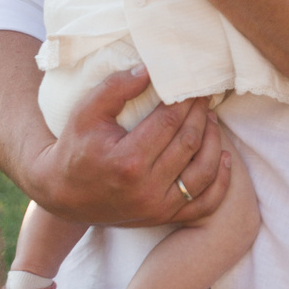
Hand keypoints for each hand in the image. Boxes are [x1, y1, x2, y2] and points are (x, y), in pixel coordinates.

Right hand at [23, 63, 231, 228]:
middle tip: (205, 97)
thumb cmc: (76, 147)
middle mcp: (146, 188)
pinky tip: (224, 157)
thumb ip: (115, 88)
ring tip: (212, 120)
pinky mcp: (164, 218)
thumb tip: (149, 70)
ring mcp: (158, 207)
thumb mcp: (85, 113)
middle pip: (189, 143)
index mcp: (127, 160)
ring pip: (204, 172)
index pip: (170, 122)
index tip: (194, 85)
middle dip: (201, 115)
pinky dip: (221, 181)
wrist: (63, 194)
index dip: (186, 100)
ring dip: (215, 142)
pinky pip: (205, 204)